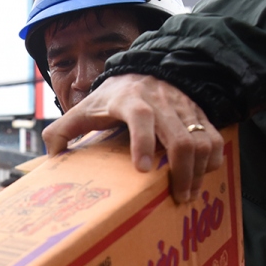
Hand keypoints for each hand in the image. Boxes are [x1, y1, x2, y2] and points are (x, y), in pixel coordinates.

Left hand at [42, 74, 225, 203]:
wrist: (145, 68)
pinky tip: (204, 175)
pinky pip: (215, 137)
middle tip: (178, 196)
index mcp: (129, 100)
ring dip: (199, 170)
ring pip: (201, 140)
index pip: (140, 117)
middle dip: (181, 171)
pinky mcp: (199, 114)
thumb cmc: (112, 95)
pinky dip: (214, 158)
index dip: (143, 142)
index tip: (142, 169)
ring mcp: (183, 108)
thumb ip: (63, 129)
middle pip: (180, 138)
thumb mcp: (85, 107)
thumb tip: (51, 154)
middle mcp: (160, 102)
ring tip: (189, 193)